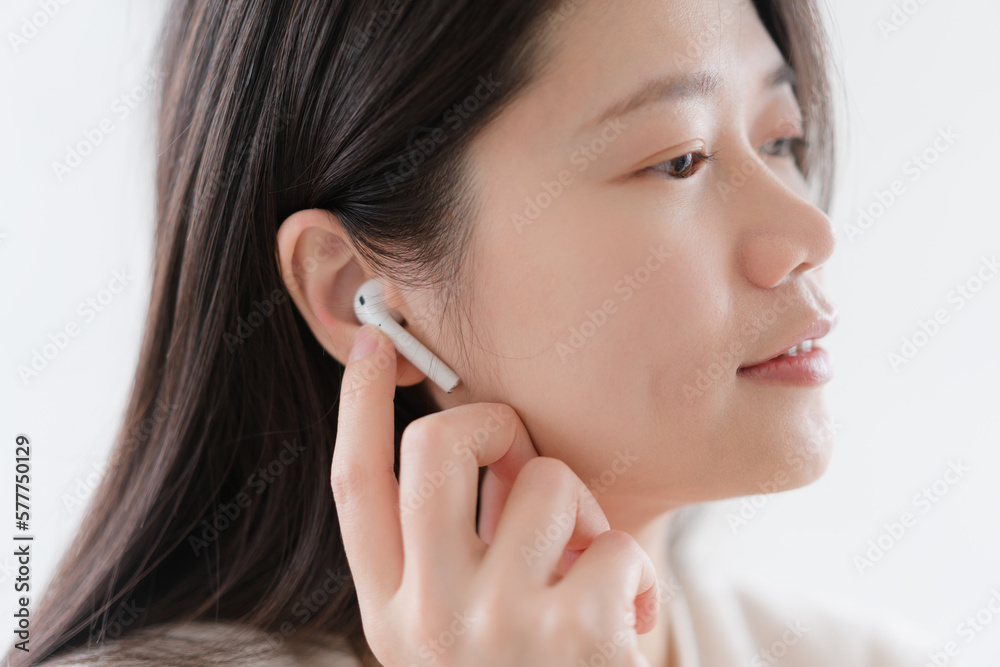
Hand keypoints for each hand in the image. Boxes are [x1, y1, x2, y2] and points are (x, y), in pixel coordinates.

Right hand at [332, 323, 658, 665]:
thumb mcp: (464, 631)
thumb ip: (462, 542)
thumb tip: (498, 444)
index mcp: (389, 613)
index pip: (354, 484)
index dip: (358, 404)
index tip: (374, 341)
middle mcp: (424, 618)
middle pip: (435, 449)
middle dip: (488, 423)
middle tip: (519, 458)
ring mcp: (495, 628)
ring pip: (547, 481)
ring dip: (584, 517)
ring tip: (586, 579)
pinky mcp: (573, 638)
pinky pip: (615, 540)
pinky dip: (635, 573)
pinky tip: (623, 626)